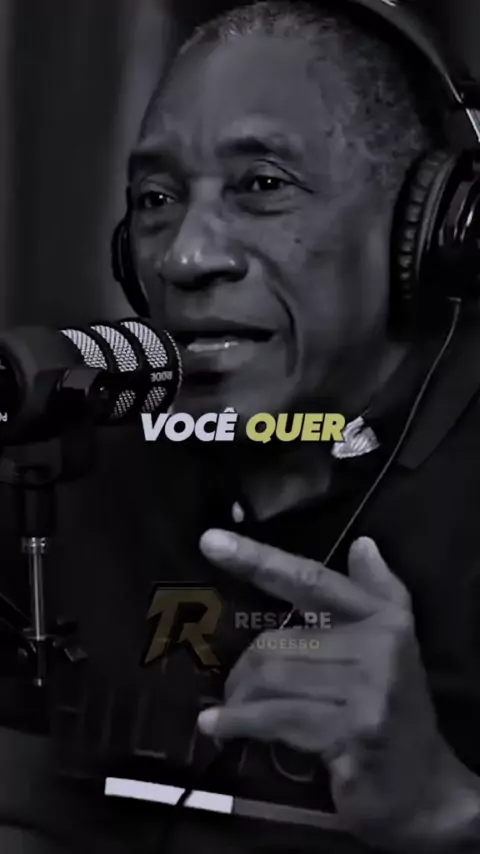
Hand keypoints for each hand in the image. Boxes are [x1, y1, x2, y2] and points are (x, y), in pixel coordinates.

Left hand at [197, 531, 469, 850]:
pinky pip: (276, 717)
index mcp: (382, 617)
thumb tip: (363, 545)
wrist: (424, 787)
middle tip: (233, 689)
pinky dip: (239, 723)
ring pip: (273, 677)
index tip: (209, 541)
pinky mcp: (352, 730)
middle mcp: (379, 644)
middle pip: (279, 641)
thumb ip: (376, 592)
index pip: (309, 581)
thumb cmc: (397, 712)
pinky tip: (218, 727)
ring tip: (227, 711)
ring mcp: (368, 689)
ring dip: (239, 699)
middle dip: (245, 670)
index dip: (257, 559)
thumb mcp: (393, 647)